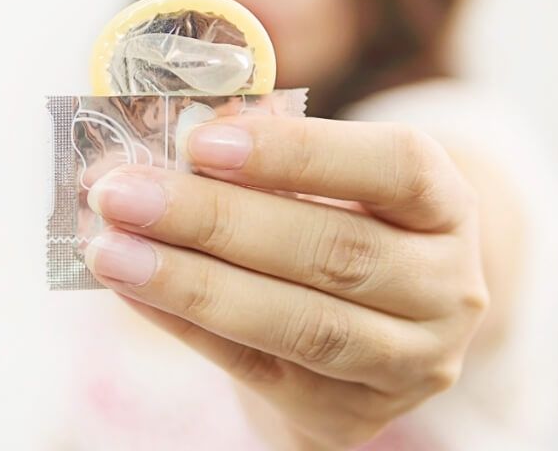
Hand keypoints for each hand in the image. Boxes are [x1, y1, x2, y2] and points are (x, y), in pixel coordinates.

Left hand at [83, 116, 488, 449]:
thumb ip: (254, 161)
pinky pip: (257, 369)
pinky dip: (186, 326)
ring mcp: (408, 363)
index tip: (203, 141)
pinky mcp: (351, 416)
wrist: (370, 333)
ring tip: (110, 250)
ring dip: (191, 283)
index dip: (299, 152)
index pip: (394, 167)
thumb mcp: (324, 185)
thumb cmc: (333, 228)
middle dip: (215, 220)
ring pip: (299, 323)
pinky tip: (130, 289)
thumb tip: (151, 149)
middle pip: (332, 253)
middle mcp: (447, 289)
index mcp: (445, 207)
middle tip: (122, 194)